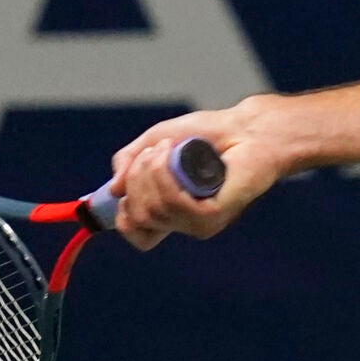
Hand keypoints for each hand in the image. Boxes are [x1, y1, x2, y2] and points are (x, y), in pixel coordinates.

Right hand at [108, 96, 290, 250]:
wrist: (245, 127)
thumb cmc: (208, 134)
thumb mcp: (155, 141)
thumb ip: (128, 162)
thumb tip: (114, 190)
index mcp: (172, 210)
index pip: (137, 233)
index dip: (123, 210)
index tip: (127, 183)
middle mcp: (184, 221)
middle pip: (137, 217)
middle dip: (136, 178)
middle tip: (157, 151)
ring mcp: (199, 222)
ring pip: (151, 210)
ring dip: (151, 172)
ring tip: (169, 148)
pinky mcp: (213, 216)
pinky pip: (173, 205)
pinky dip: (166, 176)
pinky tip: (175, 156)